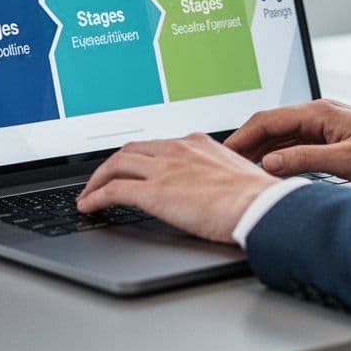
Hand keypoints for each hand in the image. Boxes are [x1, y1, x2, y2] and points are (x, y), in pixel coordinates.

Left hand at [77, 132, 278, 243]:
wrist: (262, 206)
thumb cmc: (258, 198)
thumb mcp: (234, 173)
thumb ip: (214, 174)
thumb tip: (210, 189)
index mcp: (196, 143)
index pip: (155, 145)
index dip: (136, 158)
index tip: (128, 168)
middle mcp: (177, 149)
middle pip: (130, 150)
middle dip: (110, 165)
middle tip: (98, 180)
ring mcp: (165, 168)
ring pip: (116, 165)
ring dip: (97, 180)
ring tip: (88, 195)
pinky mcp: (156, 192)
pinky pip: (114, 190)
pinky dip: (96, 197)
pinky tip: (88, 207)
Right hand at [224, 99, 350, 187]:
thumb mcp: (346, 161)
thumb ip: (304, 160)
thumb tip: (270, 162)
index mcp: (319, 112)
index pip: (267, 119)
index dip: (241, 136)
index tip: (223, 153)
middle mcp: (319, 113)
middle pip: (271, 125)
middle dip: (247, 143)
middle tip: (226, 164)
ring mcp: (326, 124)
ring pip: (284, 135)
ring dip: (263, 151)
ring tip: (244, 170)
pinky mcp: (333, 137)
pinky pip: (298, 143)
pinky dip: (282, 155)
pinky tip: (275, 170)